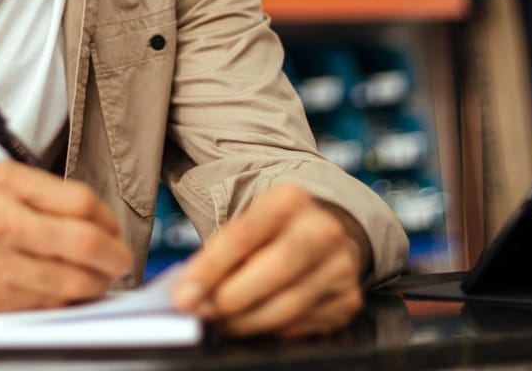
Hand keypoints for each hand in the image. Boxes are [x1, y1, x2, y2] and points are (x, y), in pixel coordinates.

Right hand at [0, 161, 133, 310]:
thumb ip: (38, 198)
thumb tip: (91, 222)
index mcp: (5, 183)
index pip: (81, 202)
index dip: (109, 222)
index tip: (113, 233)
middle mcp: (1, 218)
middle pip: (85, 242)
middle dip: (113, 258)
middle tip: (119, 263)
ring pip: (71, 280)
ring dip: (93, 285)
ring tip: (94, 282)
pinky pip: (45, 305)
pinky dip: (63, 303)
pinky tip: (62, 296)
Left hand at [171, 185, 369, 337]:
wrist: (322, 235)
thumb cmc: (271, 235)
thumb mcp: (245, 228)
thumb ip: (217, 258)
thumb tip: (189, 296)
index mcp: (289, 200)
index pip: (242, 236)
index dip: (209, 270)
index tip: (182, 296)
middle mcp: (322, 229)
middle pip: (273, 270)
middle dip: (230, 299)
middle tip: (204, 314)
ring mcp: (341, 266)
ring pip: (288, 305)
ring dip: (247, 322)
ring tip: (222, 323)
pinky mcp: (348, 299)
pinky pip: (302, 325)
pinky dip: (271, 330)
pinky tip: (254, 324)